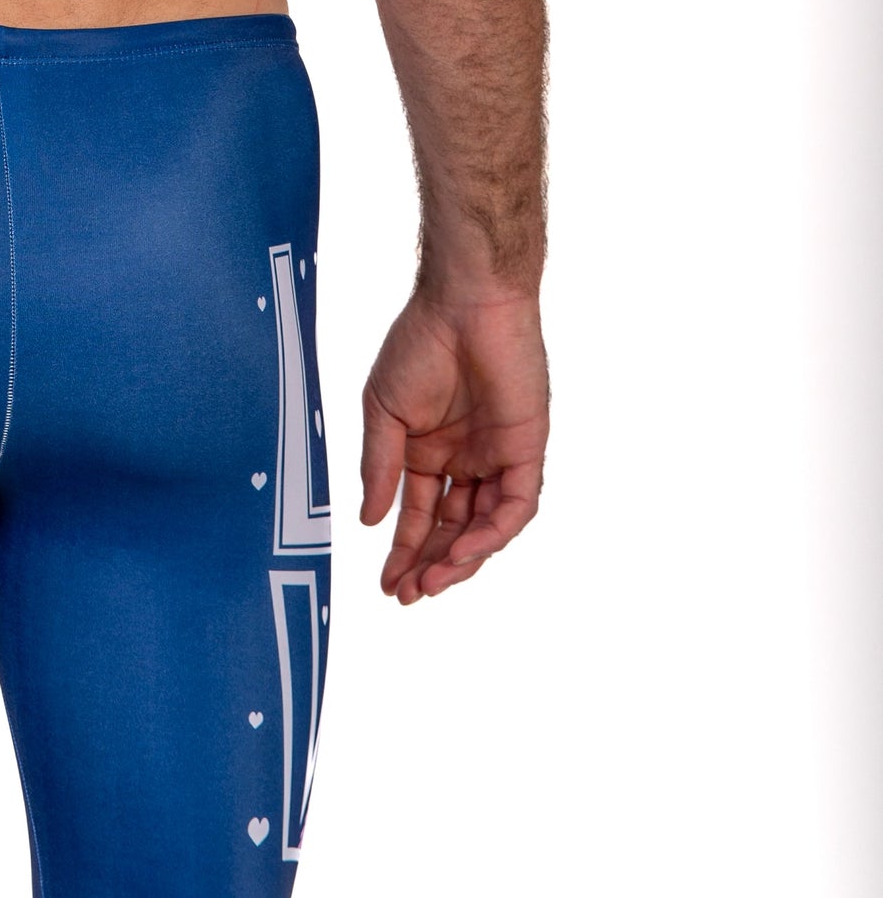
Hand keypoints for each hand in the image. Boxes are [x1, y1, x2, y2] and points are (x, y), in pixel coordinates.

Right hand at [360, 289, 546, 603]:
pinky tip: (461, 549)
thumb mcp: (384, 412)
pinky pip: (515, 506)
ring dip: (460, 559)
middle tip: (407, 594)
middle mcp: (466, 460)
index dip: (404, 550)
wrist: (464, 303)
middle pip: (452, 529)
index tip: (387, 584)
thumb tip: (370, 521)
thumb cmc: (419, 343)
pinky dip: (491, 533)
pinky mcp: (527, 450)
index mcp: (430, 451)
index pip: (420, 514)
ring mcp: (498, 457)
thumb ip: (380, 467)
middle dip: (430, 564)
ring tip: (431, 581)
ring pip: (485, 526)